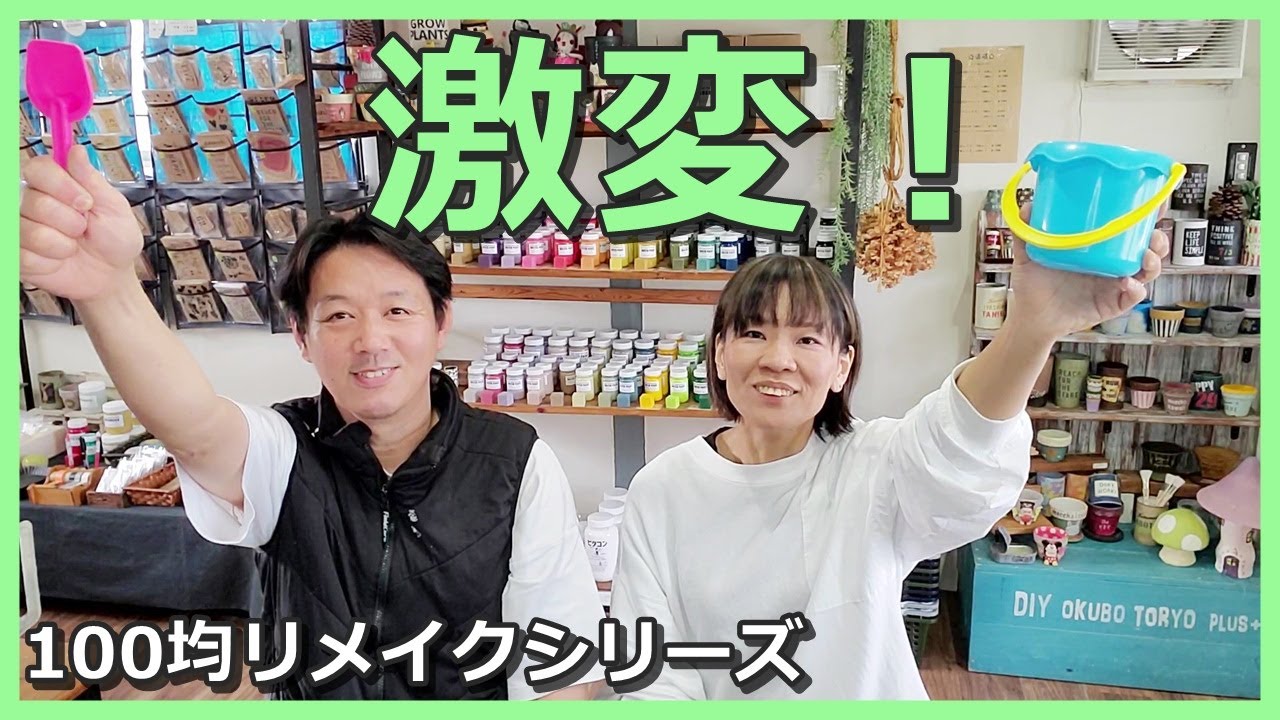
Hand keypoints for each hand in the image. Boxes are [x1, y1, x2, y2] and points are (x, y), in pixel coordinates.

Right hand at [20, 145, 141, 301]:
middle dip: (68, 220)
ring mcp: (22, 227)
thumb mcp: (114, 207)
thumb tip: (76, 150)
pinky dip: (52, 260)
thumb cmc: (115, 240)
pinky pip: (25, 255)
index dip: (60, 185)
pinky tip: (60, 259)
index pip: (37, 168)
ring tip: (74, 245)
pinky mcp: (17, 254)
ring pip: (29, 230)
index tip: (85, 201)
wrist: (112, 276)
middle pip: (33, 200)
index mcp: (56, 184)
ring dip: (62, 243)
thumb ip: (92, 180)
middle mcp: (33, 202)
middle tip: (84, 228)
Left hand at [1005, 202, 1168, 342]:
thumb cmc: (1034, 285)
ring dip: (1153, 261)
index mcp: (1099, 248)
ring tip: (1145, 256)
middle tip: (1152, 234)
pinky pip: (1133, 297)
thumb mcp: (1029, 256)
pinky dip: (1136, 290)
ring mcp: (1114, 284)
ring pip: (1147, 271)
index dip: (1146, 217)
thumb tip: (1027, 207)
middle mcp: (1111, 264)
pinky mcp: (1112, 304)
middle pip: (1148, 248)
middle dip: (1157, 239)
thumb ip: (1027, 233)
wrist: (1031, 318)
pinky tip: (1127, 283)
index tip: (1153, 204)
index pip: (1129, 229)